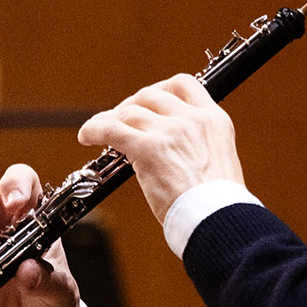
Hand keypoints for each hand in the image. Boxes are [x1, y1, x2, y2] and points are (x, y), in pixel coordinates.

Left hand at [77, 74, 243, 223]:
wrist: (219, 220)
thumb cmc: (219, 205)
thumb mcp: (218, 161)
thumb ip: (198, 146)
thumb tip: (174, 148)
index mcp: (214, 120)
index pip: (183, 85)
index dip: (161, 90)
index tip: (151, 103)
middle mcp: (192, 119)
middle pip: (151, 94)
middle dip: (132, 105)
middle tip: (123, 121)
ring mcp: (170, 131)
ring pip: (129, 112)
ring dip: (111, 120)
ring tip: (100, 131)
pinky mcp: (148, 148)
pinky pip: (111, 129)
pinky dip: (94, 130)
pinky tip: (87, 136)